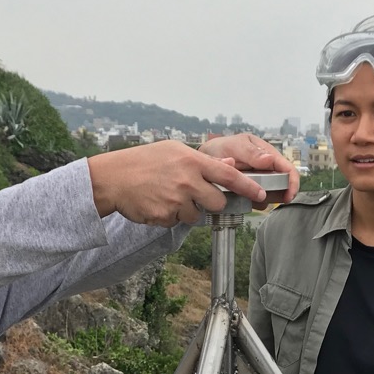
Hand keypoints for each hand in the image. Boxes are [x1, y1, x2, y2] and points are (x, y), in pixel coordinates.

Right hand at [87, 140, 268, 225]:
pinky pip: (177, 222)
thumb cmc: (144, 162)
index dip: (247, 186)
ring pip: (196, 215)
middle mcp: (186, 181)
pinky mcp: (164, 216)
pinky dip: (170, 216)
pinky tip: (157, 202)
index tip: (260, 194)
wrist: (113, 178)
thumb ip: (200, 161)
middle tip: (195, 195)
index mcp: (191, 161)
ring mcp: (175, 200)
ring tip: (167, 195)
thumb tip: (228, 164)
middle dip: (211, 203)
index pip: (228, 175)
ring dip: (186, 210)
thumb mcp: (173, 151)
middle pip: (216, 202)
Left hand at [198, 134, 299, 208]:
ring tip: (246, 196)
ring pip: (270, 195)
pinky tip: (240, 198)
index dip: (292, 183)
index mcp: (268, 154)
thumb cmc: (223, 147)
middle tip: (260, 198)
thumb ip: (252, 153)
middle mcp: (267, 168)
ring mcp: (260, 180)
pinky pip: (257, 201)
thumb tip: (270, 159)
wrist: (208, 157)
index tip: (288, 196)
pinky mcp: (251, 191)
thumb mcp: (237, 146)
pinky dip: (251, 202)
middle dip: (275, 194)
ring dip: (262, 199)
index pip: (288, 169)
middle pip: (281, 185)